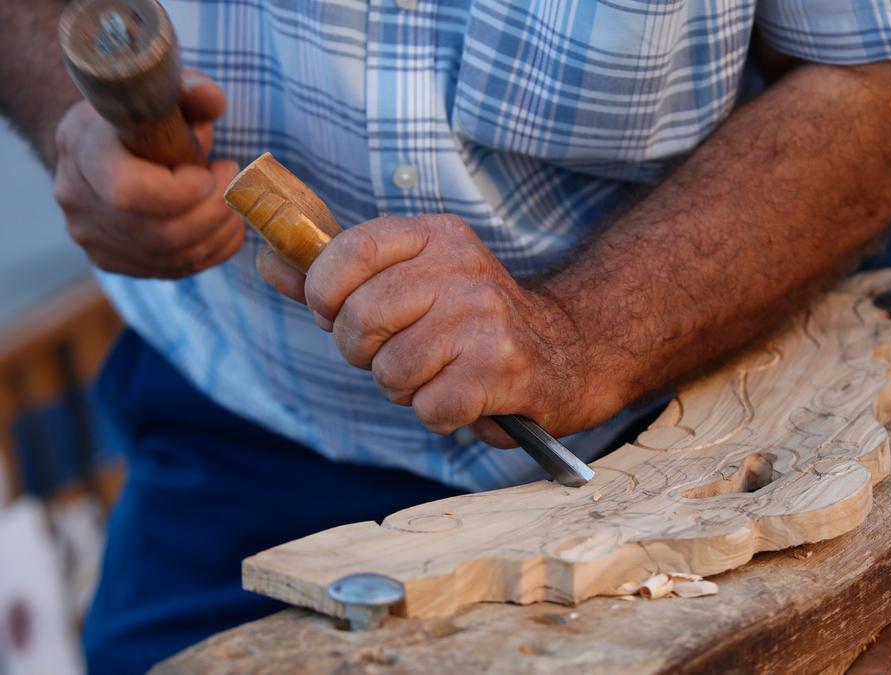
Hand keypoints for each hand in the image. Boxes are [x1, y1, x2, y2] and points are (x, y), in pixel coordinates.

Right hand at [52, 70, 244, 277]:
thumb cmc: (142, 116)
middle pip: (158, 232)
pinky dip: (214, 251)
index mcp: (81, 147)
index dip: (181, 191)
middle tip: (236, 185)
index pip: (128, 191)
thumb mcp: (163, 93)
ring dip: (220, 233)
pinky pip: (173, 269)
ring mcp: (92, 236)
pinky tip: (227, 225)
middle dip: (213, 212)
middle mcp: (77, 198)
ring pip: (171, 257)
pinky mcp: (113, 261)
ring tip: (237, 203)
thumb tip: (212, 98)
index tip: (212, 172)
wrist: (104, 146)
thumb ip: (191, 91)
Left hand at [257, 215, 624, 445]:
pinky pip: (429, 408)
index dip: (325, 292)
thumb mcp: (413, 282)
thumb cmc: (471, 322)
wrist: (566, 353)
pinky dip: (438, 414)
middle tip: (394, 354)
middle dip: (364, 353)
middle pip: (361, 319)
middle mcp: (463, 270)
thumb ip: (338, 275)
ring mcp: (485, 319)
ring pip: (391, 370)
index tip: (336, 314)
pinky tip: (463, 396)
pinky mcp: (502, 369)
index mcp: (437, 237)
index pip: (351, 251)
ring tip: (437, 374)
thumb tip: (268, 260)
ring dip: (404, 388)